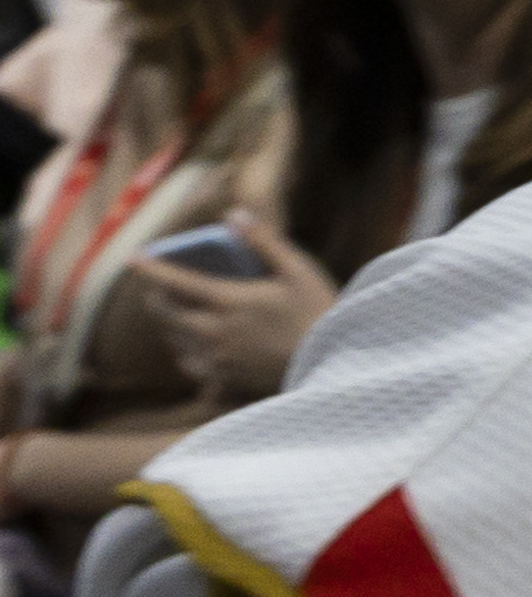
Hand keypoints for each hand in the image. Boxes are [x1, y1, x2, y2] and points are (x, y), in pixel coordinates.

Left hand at [128, 212, 337, 407]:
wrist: (333, 366)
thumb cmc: (319, 314)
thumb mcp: (298, 271)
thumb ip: (263, 242)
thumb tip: (234, 214)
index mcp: (228, 301)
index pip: (175, 281)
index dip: (151, 268)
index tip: (133, 258)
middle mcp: (213, 331)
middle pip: (165, 315)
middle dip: (155, 299)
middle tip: (157, 289)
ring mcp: (217, 359)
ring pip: (175, 341)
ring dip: (171, 326)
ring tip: (176, 316)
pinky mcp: (225, 381)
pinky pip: (192, 367)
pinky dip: (188, 355)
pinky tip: (195, 351)